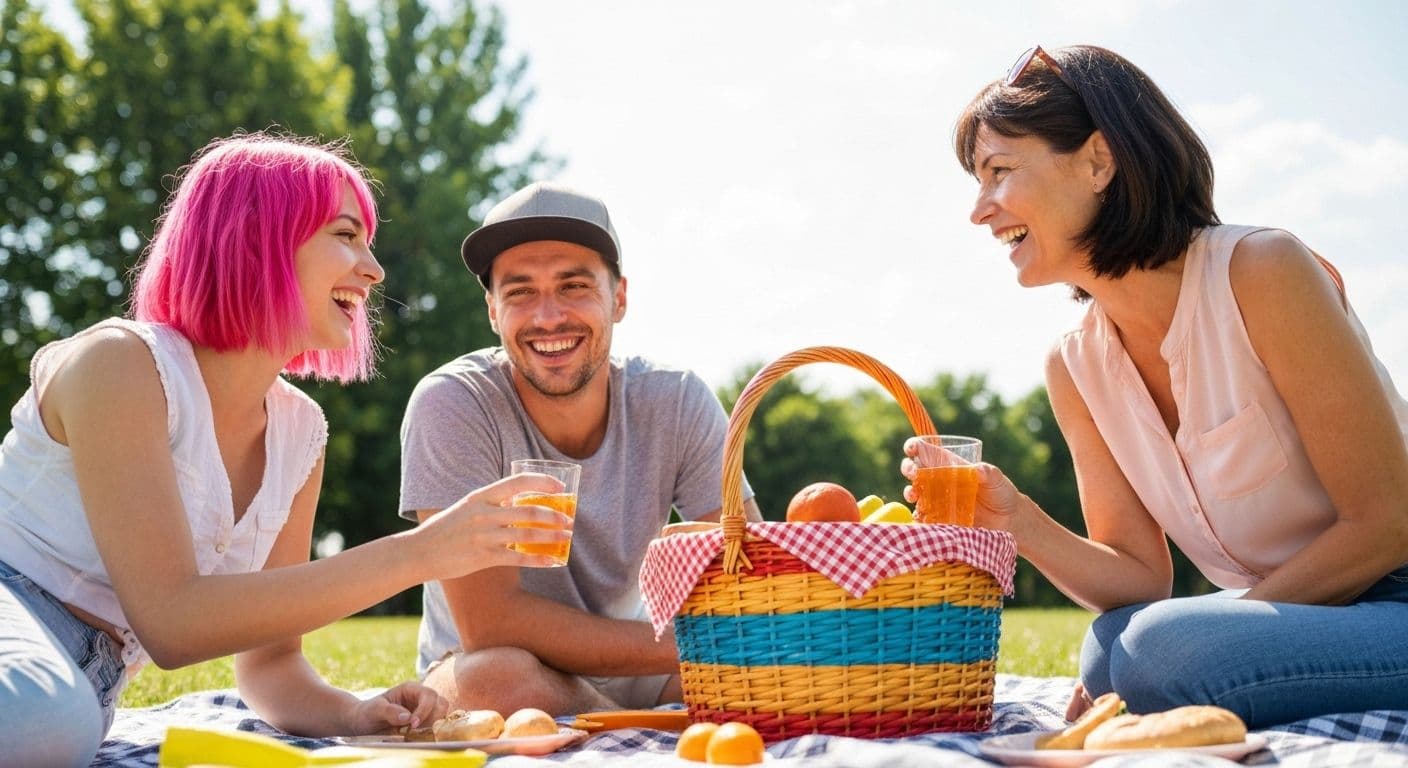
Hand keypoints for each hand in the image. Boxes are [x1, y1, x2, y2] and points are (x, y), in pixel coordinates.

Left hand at [344, 681, 446, 734]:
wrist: (363, 722)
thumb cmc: (367, 712)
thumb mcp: (374, 710)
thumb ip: (390, 711)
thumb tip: (408, 717)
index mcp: (410, 689)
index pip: (428, 695)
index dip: (425, 710)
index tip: (413, 725)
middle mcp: (420, 697)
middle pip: (440, 703)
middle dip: (432, 718)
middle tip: (415, 730)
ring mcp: (423, 709)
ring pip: (441, 714)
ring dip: (432, 725)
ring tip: (414, 733)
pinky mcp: (423, 721)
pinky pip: (435, 725)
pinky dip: (430, 731)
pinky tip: (416, 736)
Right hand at [415, 473, 575, 580]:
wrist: (420, 552)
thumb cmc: (447, 528)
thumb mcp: (468, 507)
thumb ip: (493, 503)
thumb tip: (522, 500)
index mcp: (481, 496)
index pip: (518, 482)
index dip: (543, 483)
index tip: (561, 488)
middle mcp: (484, 513)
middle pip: (529, 511)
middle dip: (555, 515)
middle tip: (569, 520)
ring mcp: (484, 536)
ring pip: (528, 534)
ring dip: (553, 536)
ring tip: (567, 536)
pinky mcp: (483, 557)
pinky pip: (518, 557)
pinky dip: (539, 559)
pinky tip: (553, 561)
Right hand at [900, 437, 1026, 531]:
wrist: (1007, 520)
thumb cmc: (1001, 493)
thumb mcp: (997, 480)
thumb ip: (989, 473)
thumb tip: (978, 469)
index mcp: (950, 465)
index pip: (927, 452)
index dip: (915, 447)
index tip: (911, 448)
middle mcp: (939, 480)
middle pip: (914, 470)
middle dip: (908, 468)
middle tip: (913, 473)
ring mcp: (937, 499)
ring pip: (914, 492)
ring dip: (909, 492)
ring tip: (914, 495)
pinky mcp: (938, 517)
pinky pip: (922, 516)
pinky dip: (917, 516)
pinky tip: (920, 517)